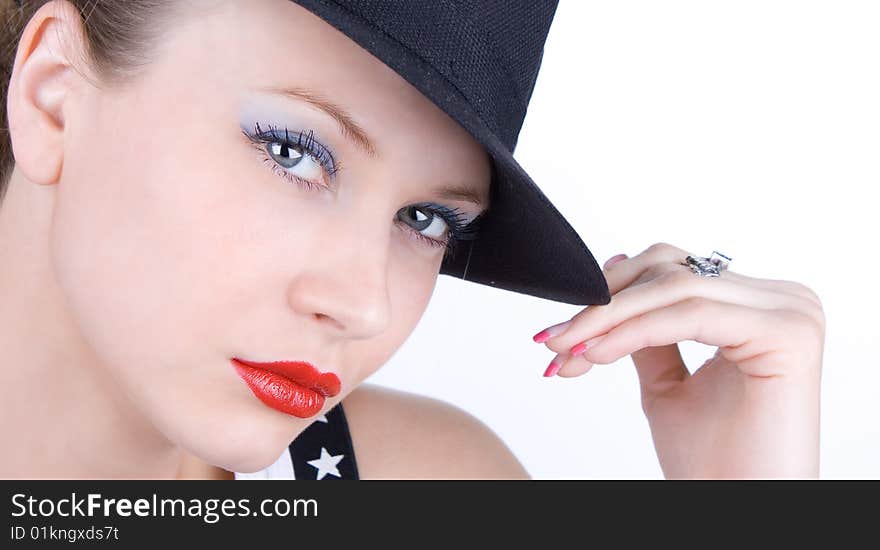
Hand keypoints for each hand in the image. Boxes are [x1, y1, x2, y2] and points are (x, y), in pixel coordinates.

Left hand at [532, 242, 824, 477]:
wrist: (740, 510)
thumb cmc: (713, 461)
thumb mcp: (665, 381)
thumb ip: (647, 328)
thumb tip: (615, 267)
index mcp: (759, 306)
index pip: (672, 272)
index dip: (610, 294)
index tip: (559, 331)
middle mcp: (781, 300)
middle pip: (671, 271)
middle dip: (604, 304)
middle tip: (555, 338)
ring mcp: (790, 312)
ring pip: (675, 288)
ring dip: (609, 317)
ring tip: (568, 348)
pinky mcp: (787, 333)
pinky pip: (690, 315)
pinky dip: (634, 331)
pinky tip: (597, 353)